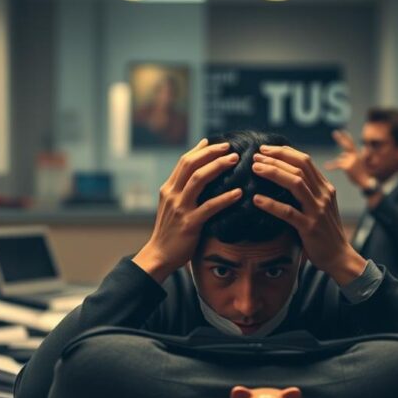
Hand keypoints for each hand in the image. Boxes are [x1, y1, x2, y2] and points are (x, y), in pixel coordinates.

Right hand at [133, 139, 242, 282]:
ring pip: (199, 180)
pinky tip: (239, 193)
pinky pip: (210, 207)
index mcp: (168, 189)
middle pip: (191, 164)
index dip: (201, 149)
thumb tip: (198, 174)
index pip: (184, 161)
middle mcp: (172, 194)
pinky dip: (225, 198)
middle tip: (230, 148)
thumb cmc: (170, 231)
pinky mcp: (189, 223)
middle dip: (211, 153)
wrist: (159, 255)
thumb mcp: (172, 206)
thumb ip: (182, 190)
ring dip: (218, 167)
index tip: (217, 142)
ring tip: (235, 160)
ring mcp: (180, 208)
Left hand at [251, 145, 366, 286]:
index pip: (305, 160)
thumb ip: (308, 190)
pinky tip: (256, 199)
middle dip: (276, 158)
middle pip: (299, 167)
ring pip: (295, 183)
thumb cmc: (324, 231)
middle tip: (256, 156)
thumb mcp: (320, 205)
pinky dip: (271, 204)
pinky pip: (288, 212)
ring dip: (273, 173)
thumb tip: (285, 175)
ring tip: (255, 169)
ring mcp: (317, 210)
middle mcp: (323, 195)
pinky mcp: (310, 227)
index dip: (284, 152)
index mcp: (325, 187)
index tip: (265, 149)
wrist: (339, 256)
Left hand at [324, 130, 371, 188]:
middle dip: (341, 138)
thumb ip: (353, 157)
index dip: (347, 137)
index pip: (351, 144)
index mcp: (356, 155)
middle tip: (334, 132)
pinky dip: (331, 165)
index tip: (343, 131)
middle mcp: (354, 156)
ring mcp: (350, 161)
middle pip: (347, 145)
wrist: (365, 181)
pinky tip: (326, 166)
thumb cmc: (362, 173)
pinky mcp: (347, 167)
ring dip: (335, 163)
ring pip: (340, 160)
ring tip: (329, 162)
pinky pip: (337, 165)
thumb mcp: (359, 163)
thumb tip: (349, 152)